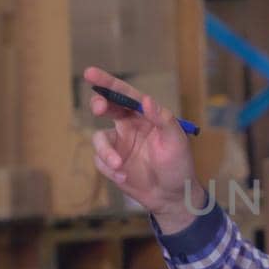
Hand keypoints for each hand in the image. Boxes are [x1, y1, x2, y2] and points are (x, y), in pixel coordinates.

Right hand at [85, 66, 203, 231]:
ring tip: (119, 165)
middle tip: (100, 108)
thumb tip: (146, 100)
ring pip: (98, 139)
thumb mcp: (176, 140)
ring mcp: (118, 145)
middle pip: (106, 107)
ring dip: (105, 151)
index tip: (90, 72)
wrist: (173, 196)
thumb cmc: (179, 164)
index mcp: (144, 115)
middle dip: (99, 104)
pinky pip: (100, 161)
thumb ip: (162, 119)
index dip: (106, 82)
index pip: (124, 94)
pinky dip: (109, 169)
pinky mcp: (111, 164)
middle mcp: (128, 126)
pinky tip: (124, 178)